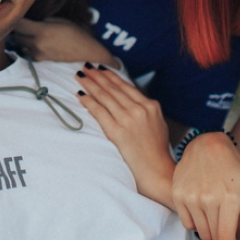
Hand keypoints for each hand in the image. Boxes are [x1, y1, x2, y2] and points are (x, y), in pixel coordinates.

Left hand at [11, 18, 115, 65]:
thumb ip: (42, 20)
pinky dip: (26, 46)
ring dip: (20, 37)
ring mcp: (37, 53)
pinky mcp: (40, 60)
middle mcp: (36, 44)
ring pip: (19, 44)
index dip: (14, 17)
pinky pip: (26, 52)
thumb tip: (29, 18)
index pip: (17, 24)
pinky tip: (33, 41)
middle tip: (20, 20)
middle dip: (15, 28)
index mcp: (41, 31)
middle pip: (15, 35)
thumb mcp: (59, 20)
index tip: (14, 12)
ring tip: (26, 30)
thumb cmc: (76, 33)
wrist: (86, 52)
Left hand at [77, 65, 174, 207]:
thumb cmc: (157, 151)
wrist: (158, 171)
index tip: (100, 69)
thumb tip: (130, 101)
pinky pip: (99, 111)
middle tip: (85, 68)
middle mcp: (140, 109)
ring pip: (105, 97)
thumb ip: (145, 110)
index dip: (111, 76)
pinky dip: (88, 101)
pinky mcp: (118, 131)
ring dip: (91, 85)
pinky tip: (80, 95)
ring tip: (80, 77)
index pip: (126, 86)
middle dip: (97, 77)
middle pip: (113, 88)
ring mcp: (128, 119)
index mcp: (150, 106)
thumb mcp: (157, 124)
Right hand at [171, 132, 239, 239]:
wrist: (206, 144)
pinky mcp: (178, 194)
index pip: (227, 239)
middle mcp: (207, 198)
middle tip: (227, 224)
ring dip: (209, 230)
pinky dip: (195, 222)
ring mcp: (190, 196)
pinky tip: (202, 209)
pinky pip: (186, 223)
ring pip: (200, 232)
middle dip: (222, 237)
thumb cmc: (232, 165)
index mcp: (229, 197)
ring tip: (215, 214)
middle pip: (214, 238)